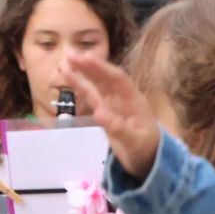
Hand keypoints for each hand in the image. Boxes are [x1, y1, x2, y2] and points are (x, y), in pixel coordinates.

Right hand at [65, 54, 161, 180]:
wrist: (147, 159)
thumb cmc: (143, 148)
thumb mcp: (133, 141)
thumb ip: (118, 127)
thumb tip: (98, 113)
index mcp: (133, 100)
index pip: (117, 79)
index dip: (102, 68)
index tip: (86, 58)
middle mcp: (122, 97)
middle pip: (105, 77)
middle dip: (89, 66)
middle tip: (70, 54)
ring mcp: (112, 103)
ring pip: (96, 84)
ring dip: (82, 72)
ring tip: (66, 61)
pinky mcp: (104, 110)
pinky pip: (91, 95)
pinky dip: (80, 85)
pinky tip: (69, 77)